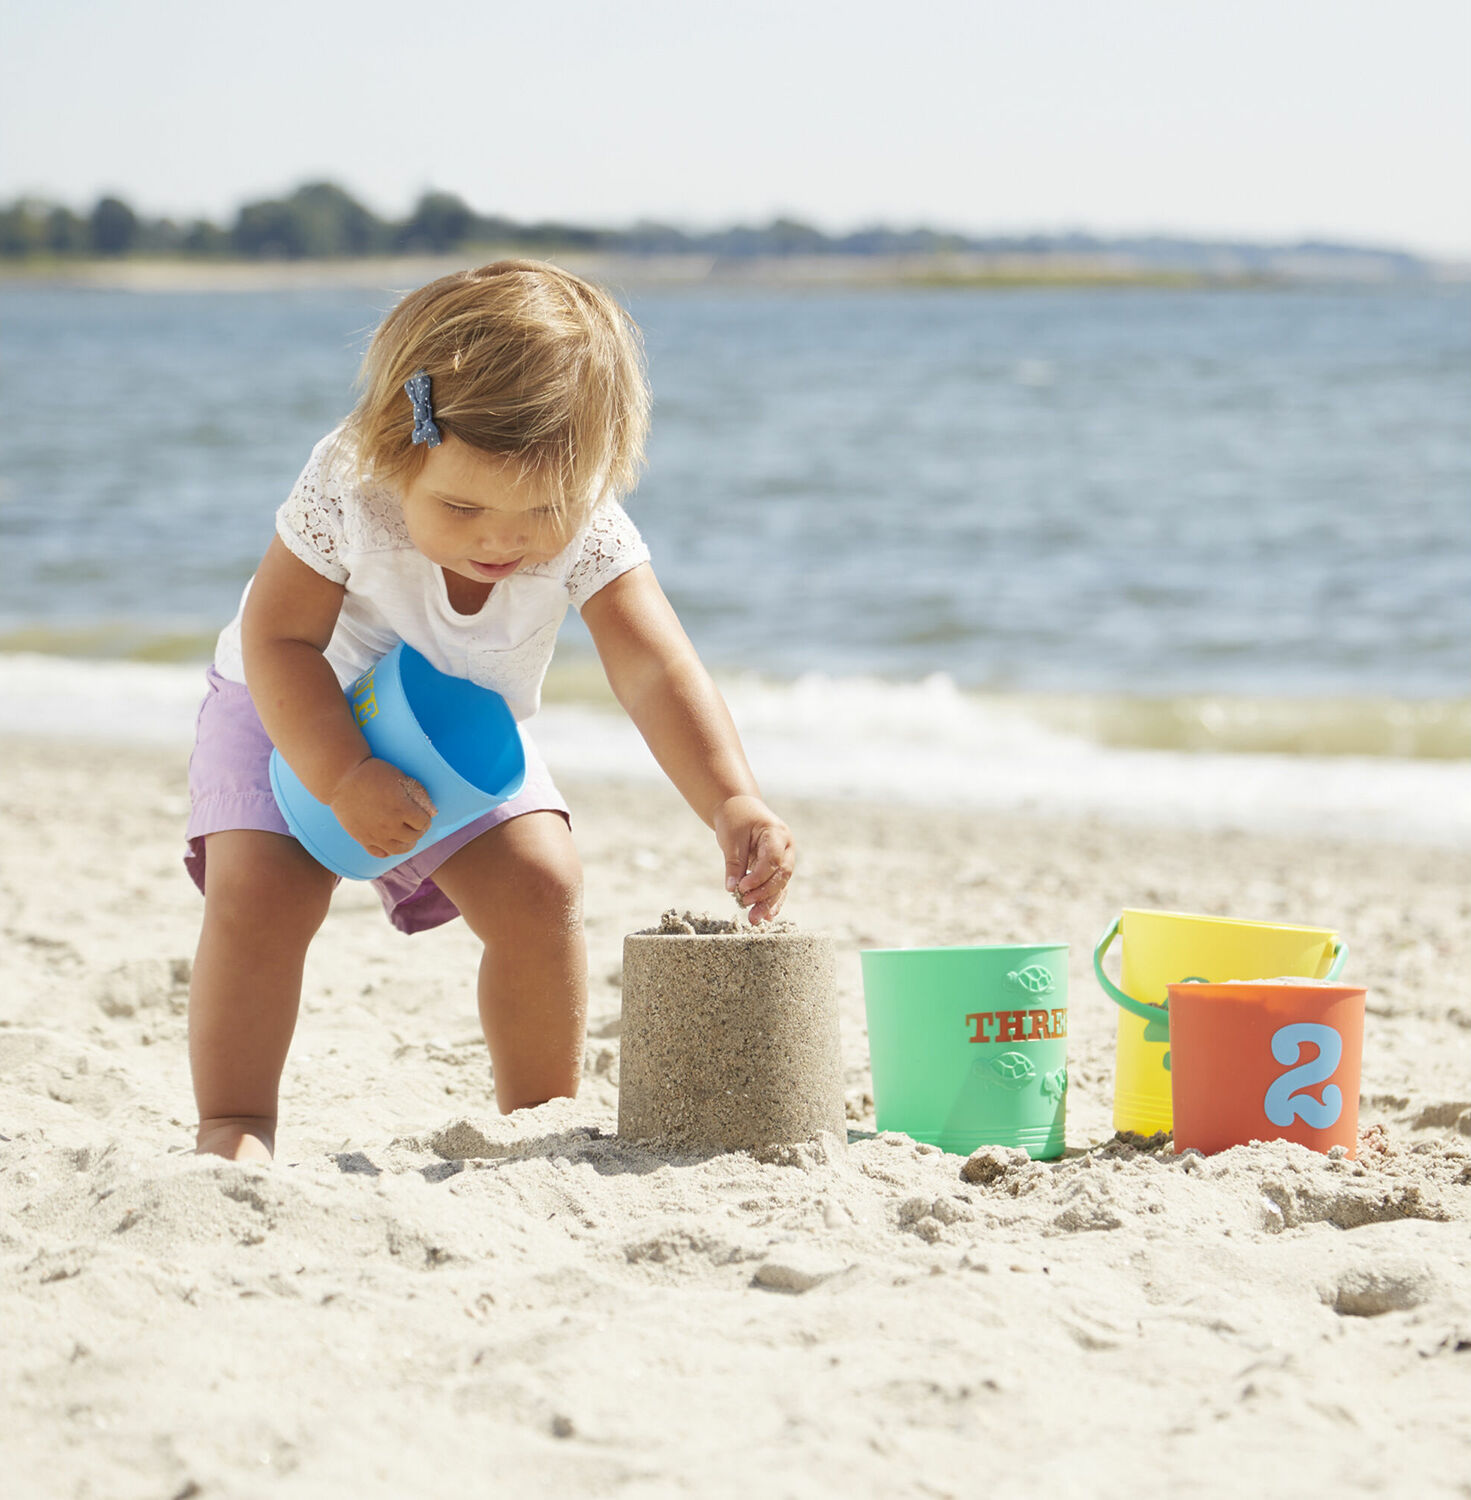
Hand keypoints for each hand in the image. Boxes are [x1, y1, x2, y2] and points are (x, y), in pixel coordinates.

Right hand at [328, 758, 436, 858]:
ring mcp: (375, 834)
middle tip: (416, 824)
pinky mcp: (362, 838)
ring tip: (407, 836)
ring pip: (399, 849)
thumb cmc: (374, 773)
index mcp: (401, 808)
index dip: (426, 818)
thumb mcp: (400, 777)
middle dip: (419, 830)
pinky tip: (390, 842)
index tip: (422, 814)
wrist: (342, 778)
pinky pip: (380, 853)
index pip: (424, 822)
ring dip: (407, 843)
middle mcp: (389, 825)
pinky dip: (388, 850)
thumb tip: (433, 812)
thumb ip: (420, 794)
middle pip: (414, 837)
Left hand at [713, 794, 794, 924]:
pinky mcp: (778, 867)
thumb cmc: (735, 819)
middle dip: (765, 894)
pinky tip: (766, 916)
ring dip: (768, 902)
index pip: (772, 860)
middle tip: (746, 906)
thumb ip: (734, 864)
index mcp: (777, 833)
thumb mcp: (731, 838)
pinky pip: (778, 886)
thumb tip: (732, 889)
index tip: (741, 889)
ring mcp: (785, 858)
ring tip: (755, 919)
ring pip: (781, 884)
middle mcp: (786, 847)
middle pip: (781, 875)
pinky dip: (771, 900)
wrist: (740, 808)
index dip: (758, 877)